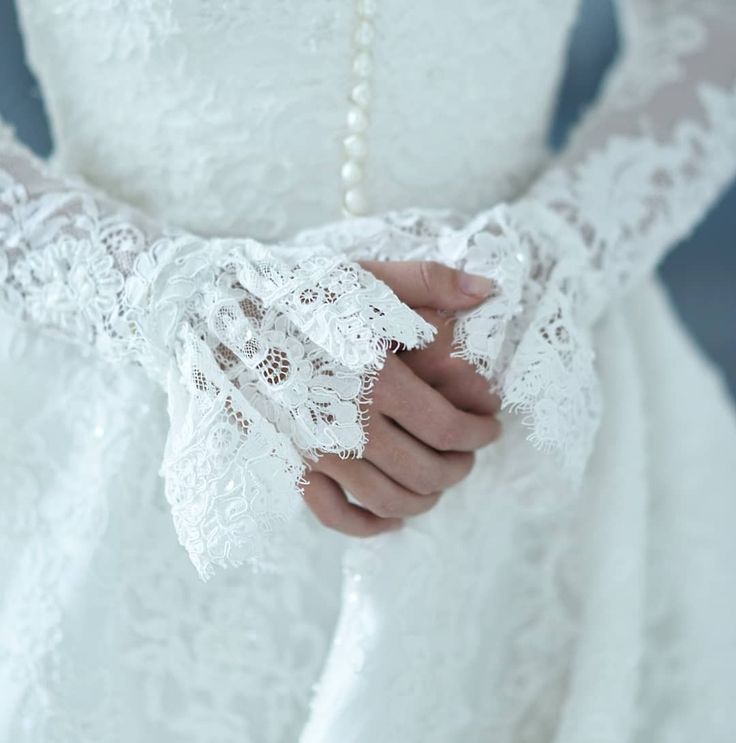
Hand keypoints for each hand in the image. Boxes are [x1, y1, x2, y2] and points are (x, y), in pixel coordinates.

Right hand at [302, 261, 500, 536]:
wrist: (216, 314)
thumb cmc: (293, 292)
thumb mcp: (363, 276)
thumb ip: (428, 282)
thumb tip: (486, 289)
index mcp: (376, 378)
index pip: (447, 427)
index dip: (478, 434)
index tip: (489, 427)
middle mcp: (348, 424)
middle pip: (424, 471)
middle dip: (458, 468)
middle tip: (468, 454)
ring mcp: (315, 450)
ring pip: (385, 500)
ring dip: (423, 500)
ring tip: (437, 483)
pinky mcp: (287, 462)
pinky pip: (332, 513)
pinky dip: (367, 525)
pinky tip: (388, 520)